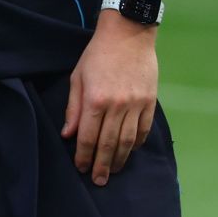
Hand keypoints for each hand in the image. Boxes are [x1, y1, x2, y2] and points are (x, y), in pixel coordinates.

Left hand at [61, 18, 157, 185]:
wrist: (128, 36)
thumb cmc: (97, 55)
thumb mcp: (77, 77)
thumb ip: (74, 108)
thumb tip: (68, 134)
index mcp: (95, 99)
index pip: (87, 136)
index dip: (83, 155)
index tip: (80, 168)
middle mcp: (117, 106)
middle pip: (108, 144)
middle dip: (101, 165)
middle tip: (98, 180)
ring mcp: (136, 105)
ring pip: (127, 141)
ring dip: (119, 159)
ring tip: (112, 171)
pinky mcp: (149, 103)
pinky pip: (143, 130)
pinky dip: (136, 144)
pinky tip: (129, 152)